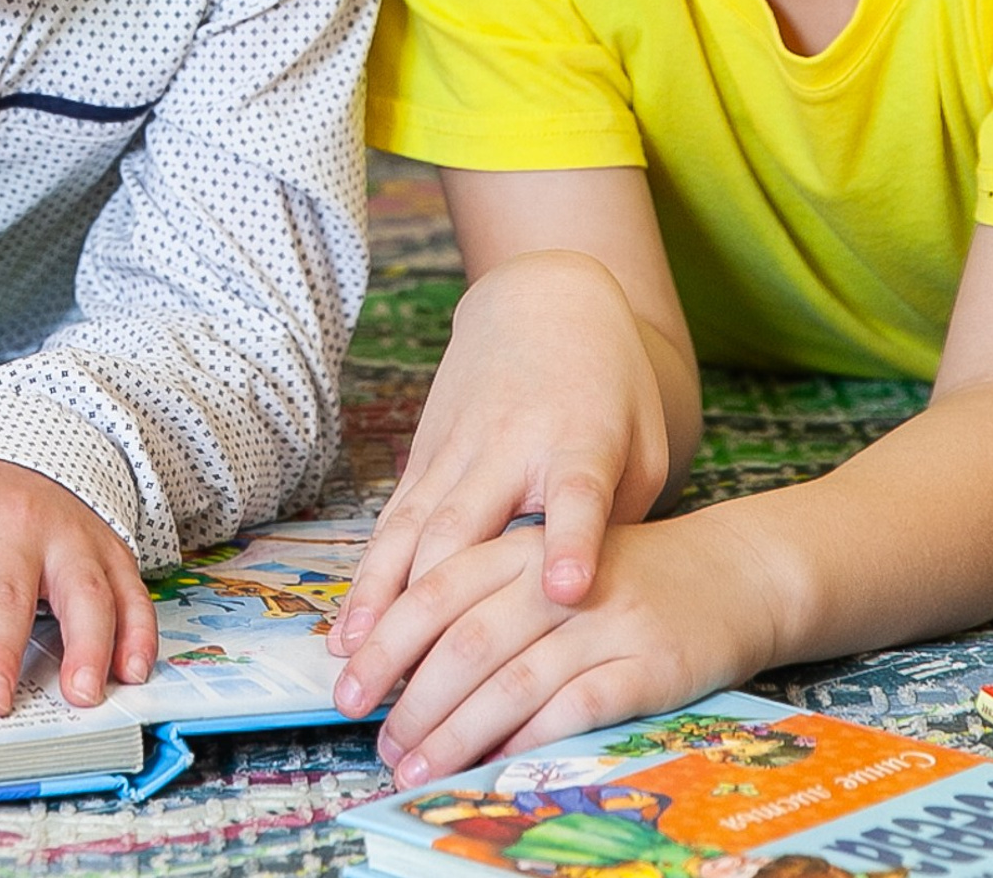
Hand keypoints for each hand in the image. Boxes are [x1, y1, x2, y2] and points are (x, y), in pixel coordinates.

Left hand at [0, 456, 156, 715]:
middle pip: (8, 590)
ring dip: (86, 646)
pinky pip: (131, 592)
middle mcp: (16, 522)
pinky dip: (138, 633)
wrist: (27, 445)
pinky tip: (132, 670)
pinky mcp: (110, 550)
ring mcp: (70, 535)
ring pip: (84, 592)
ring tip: (80, 695)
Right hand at [332, 250, 671, 670]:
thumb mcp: (642, 442)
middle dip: (436, 611)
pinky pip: (393, 519)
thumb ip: (618, 519)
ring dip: (381, 601)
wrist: (543, 300)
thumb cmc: (610, 387)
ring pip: (413, 530)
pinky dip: (370, 574)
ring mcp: (457, 446)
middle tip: (411, 692)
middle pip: (467, 529)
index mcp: (581, 440)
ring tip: (355, 665)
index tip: (566, 590)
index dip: (572, 541)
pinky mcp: (426, 451)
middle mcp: (510, 444)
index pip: (577, 493)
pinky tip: (349, 625)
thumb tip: (583, 605)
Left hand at [336, 505, 788, 780]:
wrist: (731, 571)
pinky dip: (533, 737)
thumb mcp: (544, 568)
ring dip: (456, 731)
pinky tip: (499, 765)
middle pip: (463, 640)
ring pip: (511, 679)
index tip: (346, 686)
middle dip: (411, 698)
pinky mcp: (648, 664)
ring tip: (418, 768)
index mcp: (518, 550)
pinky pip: (579, 705)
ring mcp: (601, 622)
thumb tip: (403, 667)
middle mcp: (552, 580)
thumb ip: (484, 602)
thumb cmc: (619, 577)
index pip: (433, 592)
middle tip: (379, 744)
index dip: (384, 642)